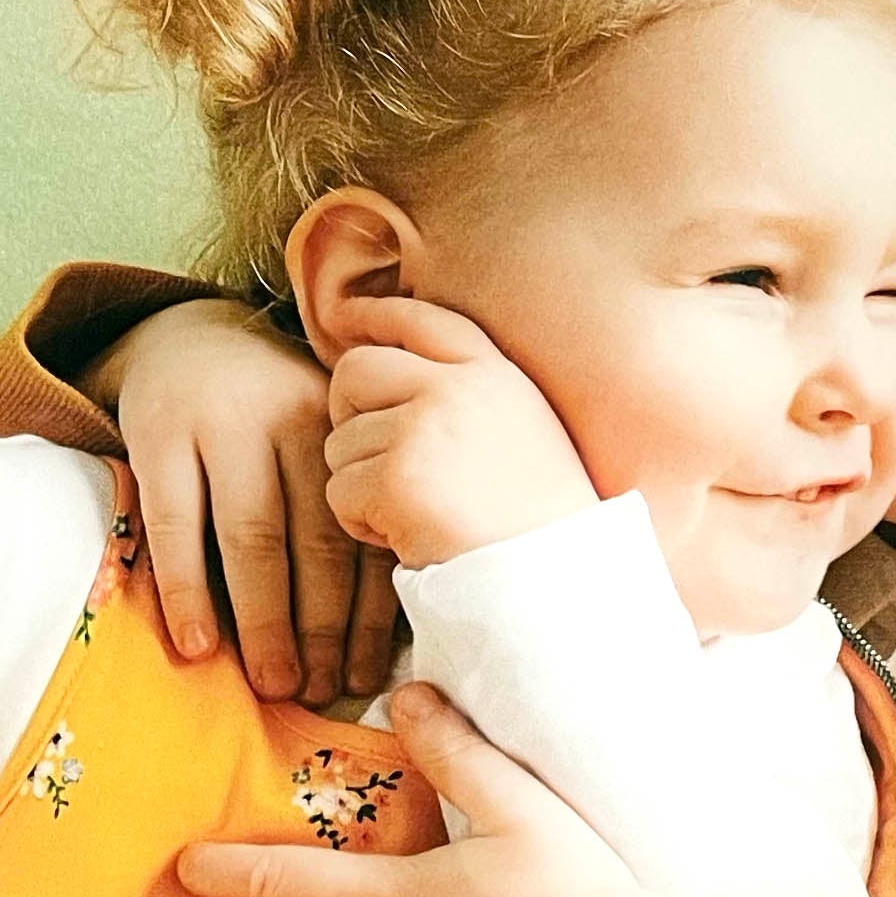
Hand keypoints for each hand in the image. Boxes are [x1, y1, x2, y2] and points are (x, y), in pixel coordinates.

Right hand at [94, 298, 396, 702]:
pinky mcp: (158, 435)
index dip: (368, 612)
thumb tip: (367, 633)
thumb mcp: (317, 440)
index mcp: (342, 430)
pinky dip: (188, 589)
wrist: (184, 335)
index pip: (363, 531)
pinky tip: (198, 643)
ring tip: (273, 683)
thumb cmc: (267, 415)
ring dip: (264, 620)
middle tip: (318, 692)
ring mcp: (222, 424)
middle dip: (321, 626)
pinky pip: (175, 524)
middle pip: (315, 540)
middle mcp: (291, 421)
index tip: (365, 676)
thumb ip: (344, 506)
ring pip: (251, 537)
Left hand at [320, 297, 599, 569]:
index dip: (375, 315)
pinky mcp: (397, 478)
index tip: (341, 317)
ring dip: (362, 485)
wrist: (556, 582)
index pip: (421, 319)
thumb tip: (390, 377)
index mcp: (496, 374)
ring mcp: (425, 429)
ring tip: (415, 514)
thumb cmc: (540, 524)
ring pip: (341, 443)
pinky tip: (406, 537)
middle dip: (346, 414)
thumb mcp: (523, 432)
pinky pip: (339, 492)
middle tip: (371, 459)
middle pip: (356, 371)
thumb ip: (468, 396)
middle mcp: (459, 388)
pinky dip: (361, 523)